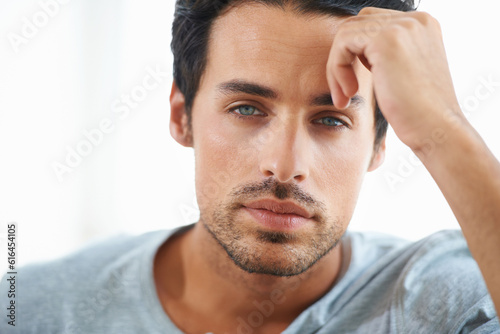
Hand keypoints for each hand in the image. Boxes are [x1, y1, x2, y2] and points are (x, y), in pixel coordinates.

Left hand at [327, 7, 463, 150]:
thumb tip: (356, 51)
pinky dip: (337, 68)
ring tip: (345, 97)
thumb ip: (385, 55)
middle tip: (345, 93)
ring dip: (337, 67)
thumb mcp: (403, 73)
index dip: (355, 54)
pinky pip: (342, 43)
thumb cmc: (418, 112)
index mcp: (421, 25)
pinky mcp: (385, 40)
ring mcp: (401, 26)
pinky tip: (349, 93)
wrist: (435, 128)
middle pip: (357, 25)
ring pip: (346, 34)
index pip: (371, 24)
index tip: (353, 87)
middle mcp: (415, 19)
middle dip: (343, 59)